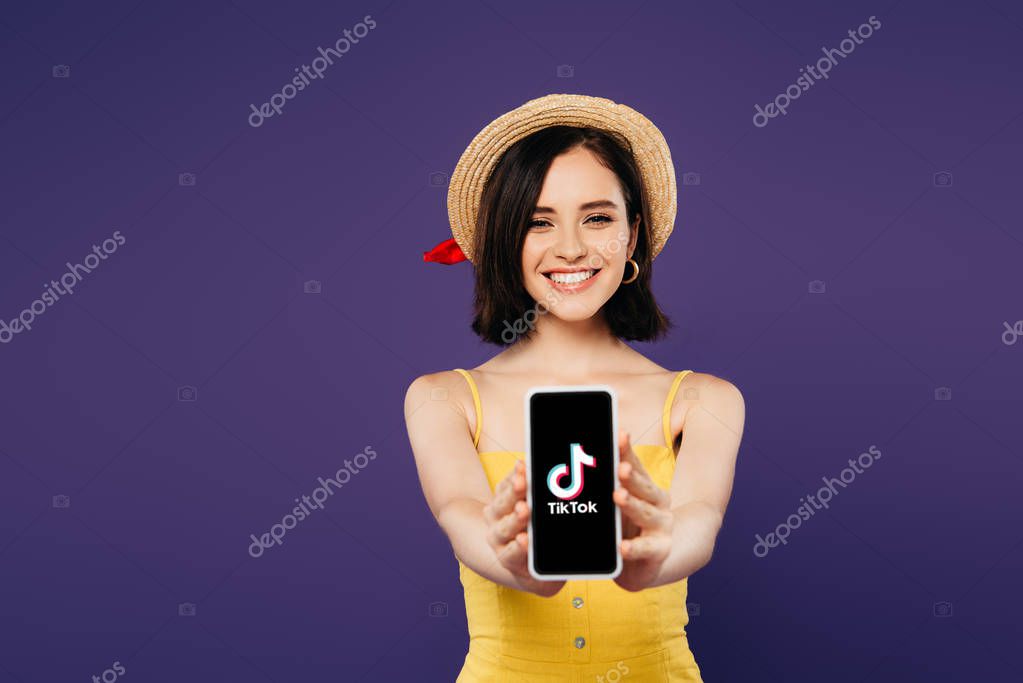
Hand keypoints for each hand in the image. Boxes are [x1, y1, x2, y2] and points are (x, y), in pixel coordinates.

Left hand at [482, 460, 564, 596]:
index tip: (524, 540)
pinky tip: (522, 467)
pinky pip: (504, 486)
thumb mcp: (547, 576)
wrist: (515, 545)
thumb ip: (554, 572)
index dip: (518, 548)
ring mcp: (497, 518)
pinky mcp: (499, 498)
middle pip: (504, 527)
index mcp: (511, 559)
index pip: (511, 555)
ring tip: (522, 482)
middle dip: (516, 518)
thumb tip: (580, 558)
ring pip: (502, 505)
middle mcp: (499, 539)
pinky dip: (513, 477)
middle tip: (524, 509)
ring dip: (513, 493)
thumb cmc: (538, 562)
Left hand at [613, 431, 672, 591]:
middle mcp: (658, 503)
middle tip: (620, 467)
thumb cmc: (629, 527)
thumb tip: (577, 462)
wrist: (651, 562)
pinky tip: (622, 546)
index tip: (619, 435)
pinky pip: (646, 549)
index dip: (627, 451)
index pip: (635, 465)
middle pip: (644, 486)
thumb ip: (606, 485)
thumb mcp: (618, 505)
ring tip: (618, 496)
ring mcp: (662, 526)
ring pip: (646, 513)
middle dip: (631, 476)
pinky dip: (634, 548)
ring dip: (632, 505)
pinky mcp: (660, 550)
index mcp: (646, 487)